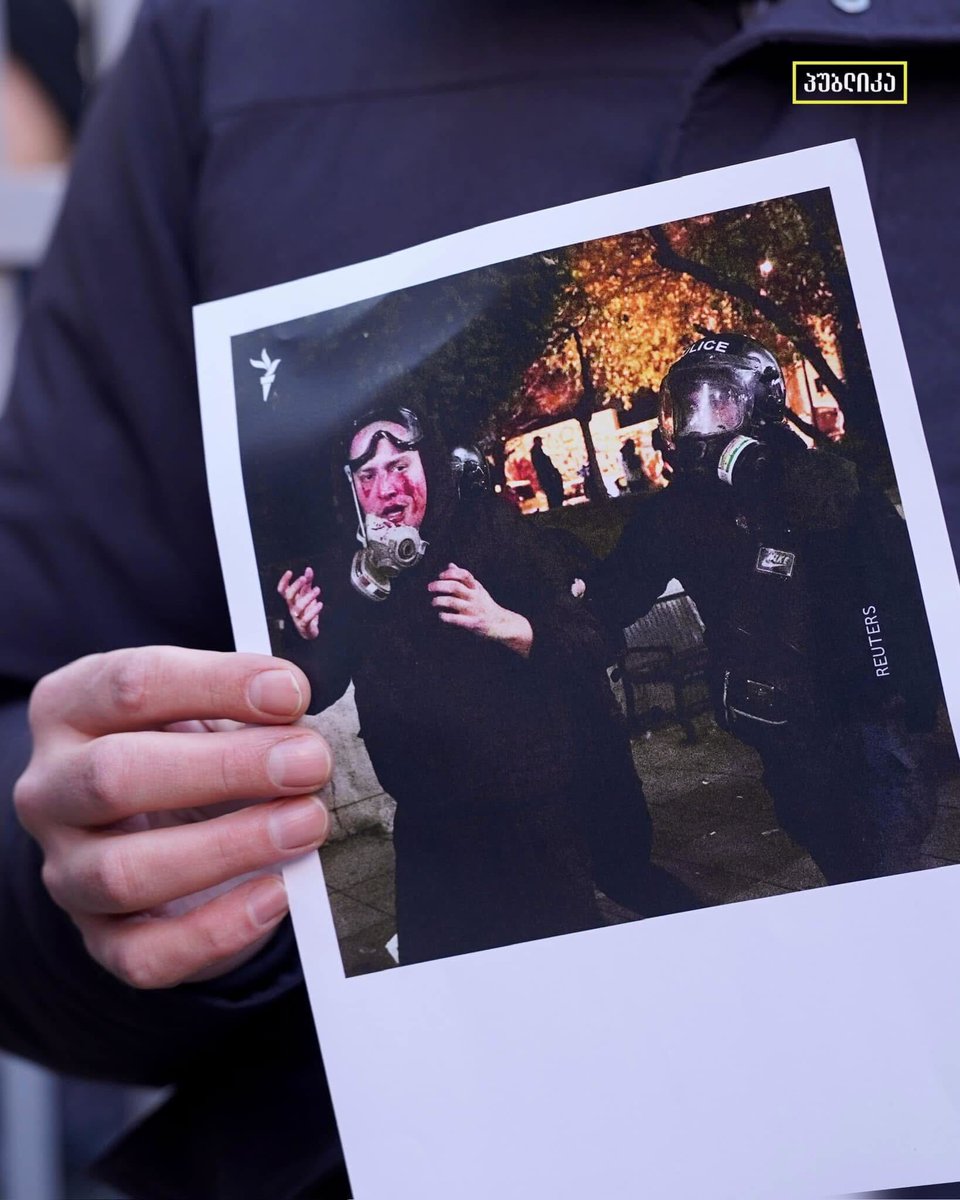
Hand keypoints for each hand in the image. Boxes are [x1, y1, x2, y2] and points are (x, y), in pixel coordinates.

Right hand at [13, 647, 331, 988]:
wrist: (171, 831)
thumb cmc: (194, 751)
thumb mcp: (209, 710)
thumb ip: (248, 704)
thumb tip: (303, 708)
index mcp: (71, 709)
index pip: (131, 685)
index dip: (216, 686)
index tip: (290, 694)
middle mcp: (51, 789)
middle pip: (114, 776)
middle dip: (225, 768)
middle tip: (308, 762)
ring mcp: (67, 870)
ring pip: (124, 872)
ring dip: (229, 847)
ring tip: (306, 824)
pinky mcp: (101, 939)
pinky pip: (146, 953)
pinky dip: (217, 929)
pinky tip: (276, 895)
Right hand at [278, 567, 321, 639]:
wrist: (308, 630)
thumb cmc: (306, 610)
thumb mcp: (307, 595)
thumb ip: (308, 582)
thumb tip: (308, 569)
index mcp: (291, 600)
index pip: (282, 590)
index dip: (284, 581)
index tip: (289, 572)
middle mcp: (292, 607)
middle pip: (289, 596)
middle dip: (296, 586)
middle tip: (304, 578)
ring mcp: (297, 616)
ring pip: (299, 607)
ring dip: (308, 597)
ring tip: (317, 589)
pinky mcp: (304, 625)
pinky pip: (307, 618)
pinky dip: (313, 611)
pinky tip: (320, 604)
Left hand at [428, 563, 532, 657]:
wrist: (500, 622)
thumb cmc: (485, 605)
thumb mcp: (477, 588)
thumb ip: (463, 578)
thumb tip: (451, 565)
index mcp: (475, 587)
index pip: (464, 575)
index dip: (451, 573)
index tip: (440, 575)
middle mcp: (474, 596)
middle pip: (455, 587)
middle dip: (440, 585)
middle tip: (430, 587)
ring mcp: (473, 609)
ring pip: (453, 601)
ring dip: (440, 601)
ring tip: (434, 602)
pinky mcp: (471, 622)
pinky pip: (457, 619)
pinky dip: (446, 617)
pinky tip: (441, 615)